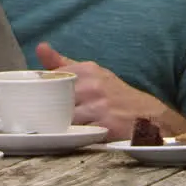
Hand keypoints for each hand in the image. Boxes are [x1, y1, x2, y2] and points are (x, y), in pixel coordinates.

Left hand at [36, 43, 185, 140]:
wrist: (148, 115)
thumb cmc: (116, 95)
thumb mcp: (93, 74)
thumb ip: (64, 64)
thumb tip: (41, 47)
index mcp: (88, 70)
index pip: (52, 79)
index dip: (42, 91)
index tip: (36, 99)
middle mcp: (93, 86)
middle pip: (55, 100)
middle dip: (47, 110)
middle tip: (41, 118)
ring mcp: (99, 107)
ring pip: (64, 119)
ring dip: (59, 126)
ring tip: (57, 129)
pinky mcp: (105, 127)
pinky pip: (78, 134)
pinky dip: (72, 137)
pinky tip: (72, 138)